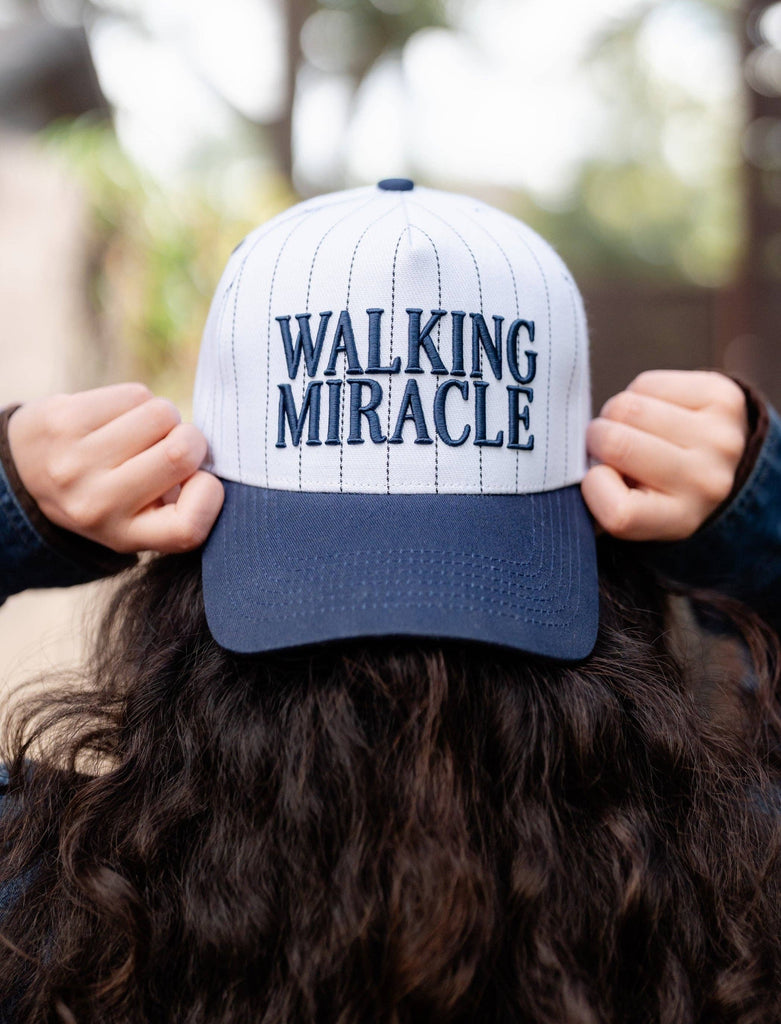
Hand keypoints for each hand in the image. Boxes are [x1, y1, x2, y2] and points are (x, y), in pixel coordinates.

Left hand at [7, 383, 223, 553]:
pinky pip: (137, 394)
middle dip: (191, 441)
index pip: (190, 526)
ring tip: (141, 433)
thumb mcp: (141, 520)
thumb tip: (219, 464)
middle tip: (171, 447)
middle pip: (183, 452)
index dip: (209, 494)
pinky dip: (138, 401)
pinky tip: (118, 418)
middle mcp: (98, 504)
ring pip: (163, 415)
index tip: (198, 483)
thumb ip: (182, 506)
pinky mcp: (65, 419)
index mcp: (126, 536)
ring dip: (164, 418)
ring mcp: (77, 460)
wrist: (29, 472)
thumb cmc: (108, 494)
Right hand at [582, 370, 748, 541]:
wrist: (717, 459)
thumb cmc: (653, 485)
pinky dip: (640, 392)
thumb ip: (596, 499)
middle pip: (616, 444)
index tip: (599, 477)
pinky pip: (648, 383)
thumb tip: (561, 462)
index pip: (619, 512)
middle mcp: (706, 482)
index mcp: (678, 520)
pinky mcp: (725, 397)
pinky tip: (654, 408)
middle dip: (597, 438)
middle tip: (607, 444)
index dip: (594, 487)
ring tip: (631, 427)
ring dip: (617, 413)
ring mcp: (720, 438)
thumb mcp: (628, 509)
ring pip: (628, 406)